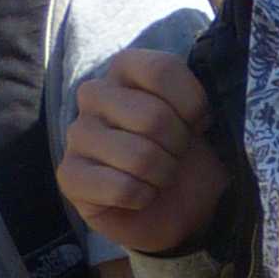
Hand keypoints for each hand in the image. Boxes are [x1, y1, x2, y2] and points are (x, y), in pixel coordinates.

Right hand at [59, 49, 226, 255]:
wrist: (178, 208)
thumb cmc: (189, 157)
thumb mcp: (205, 122)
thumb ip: (201, 98)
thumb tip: (209, 96)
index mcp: (126, 69)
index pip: (162, 69)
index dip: (192, 104)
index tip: (196, 123)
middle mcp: (94, 94)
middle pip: (152, 116)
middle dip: (179, 146)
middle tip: (176, 155)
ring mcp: (77, 134)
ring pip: (139, 156)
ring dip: (163, 174)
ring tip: (159, 175)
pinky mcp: (69, 175)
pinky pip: (121, 188)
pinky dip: (144, 198)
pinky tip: (141, 196)